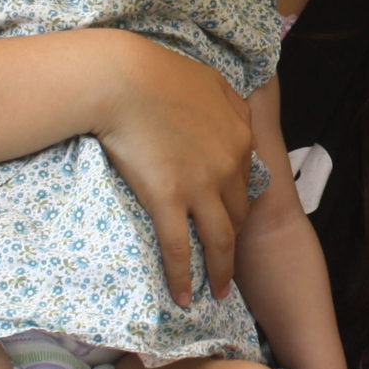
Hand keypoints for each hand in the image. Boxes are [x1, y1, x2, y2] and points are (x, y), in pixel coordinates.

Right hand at [94, 34, 254, 306]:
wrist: (121, 77)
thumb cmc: (156, 71)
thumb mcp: (208, 80)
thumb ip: (227, 103)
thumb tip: (233, 114)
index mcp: (240, 136)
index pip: (246, 181)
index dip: (239, 205)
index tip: (233, 221)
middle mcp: (228, 165)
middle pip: (237, 214)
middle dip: (235, 243)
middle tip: (228, 264)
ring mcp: (201, 185)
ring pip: (220, 240)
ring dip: (220, 271)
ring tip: (216, 292)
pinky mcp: (169, 199)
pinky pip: (179, 248)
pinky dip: (183, 277)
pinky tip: (184, 297)